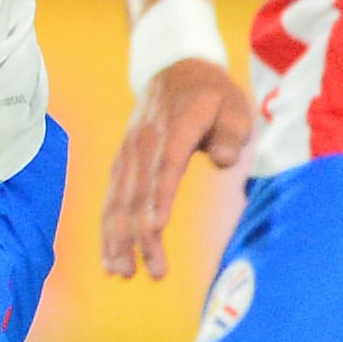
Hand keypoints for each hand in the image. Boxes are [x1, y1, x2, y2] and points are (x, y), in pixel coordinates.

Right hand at [102, 60, 252, 279]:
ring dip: (118, 238)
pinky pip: (111, 199)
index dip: (159, 197)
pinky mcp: (122, 163)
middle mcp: (144, 142)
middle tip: (153, 271)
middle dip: (141, 234)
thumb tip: (222, 159)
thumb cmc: (212, 95)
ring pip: (118, 199)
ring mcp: (128, 153)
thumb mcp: (234, 105)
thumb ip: (232, 133)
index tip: (156, 227)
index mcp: (175, 127)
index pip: (165, 166)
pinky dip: (108, 229)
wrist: (174, 68)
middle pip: (138, 192)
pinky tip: (111, 257)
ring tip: (123, 273)